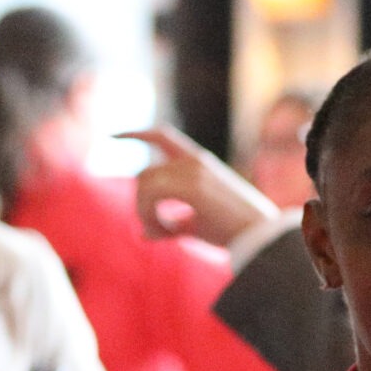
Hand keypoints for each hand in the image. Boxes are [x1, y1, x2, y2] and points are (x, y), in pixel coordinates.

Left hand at [122, 126, 278, 247]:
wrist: (261, 236)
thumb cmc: (232, 231)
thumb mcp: (196, 225)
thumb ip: (170, 224)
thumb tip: (142, 234)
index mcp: (198, 162)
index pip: (161, 136)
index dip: (135, 134)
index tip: (110, 137)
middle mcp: (194, 161)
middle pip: (143, 175)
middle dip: (140, 205)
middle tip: (157, 232)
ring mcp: (193, 171)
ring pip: (143, 184)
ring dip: (145, 214)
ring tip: (165, 234)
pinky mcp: (192, 186)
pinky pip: (150, 196)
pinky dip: (151, 218)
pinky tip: (169, 233)